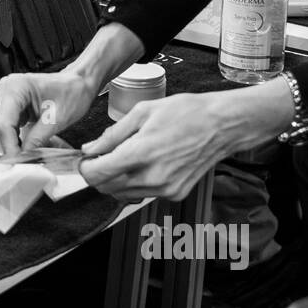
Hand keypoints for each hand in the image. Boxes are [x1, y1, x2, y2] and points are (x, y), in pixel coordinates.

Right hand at [0, 68, 99, 155]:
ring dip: (6, 146)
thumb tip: (23, 158)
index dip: (9, 147)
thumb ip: (38, 139)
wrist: (78, 84)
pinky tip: (23, 148)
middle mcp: (6, 89)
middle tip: (20, 164)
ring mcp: (5, 97)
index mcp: (17, 87)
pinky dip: (11, 141)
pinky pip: (2, 128)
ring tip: (23, 157)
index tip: (19, 163)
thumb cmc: (73, 93)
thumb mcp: (58, 119)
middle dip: (6, 149)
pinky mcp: (9, 106)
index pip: (2, 125)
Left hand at [78, 81, 294, 201]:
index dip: (85, 168)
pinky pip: (143, 194)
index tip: (86, 160)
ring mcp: (165, 189)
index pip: (98, 174)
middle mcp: (153, 177)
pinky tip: (144, 165)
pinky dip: (135, 183)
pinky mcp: (175, 194)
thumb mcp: (142, 112)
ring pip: (124, 194)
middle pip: (107, 188)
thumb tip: (90, 149)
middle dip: (98, 175)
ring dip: (115, 181)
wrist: (222, 125)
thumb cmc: (186, 113)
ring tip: (123, 159)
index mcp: (141, 153)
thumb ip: (113, 135)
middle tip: (101, 158)